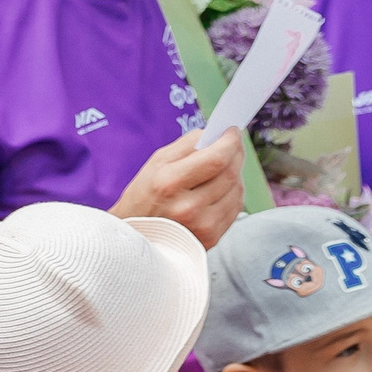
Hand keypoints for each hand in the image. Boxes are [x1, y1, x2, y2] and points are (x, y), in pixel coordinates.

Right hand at [111, 131, 244, 247]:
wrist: (134, 238)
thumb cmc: (143, 197)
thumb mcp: (156, 163)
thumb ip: (188, 144)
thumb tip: (217, 134)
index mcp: (170, 183)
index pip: (217, 159)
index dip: (230, 141)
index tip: (232, 132)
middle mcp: (187, 208)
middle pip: (230, 174)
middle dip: (236, 154)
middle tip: (232, 145)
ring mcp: (201, 227)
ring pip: (237, 191)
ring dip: (235, 175)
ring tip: (221, 170)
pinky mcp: (211, 239)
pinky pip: (235, 209)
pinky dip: (232, 195)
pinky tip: (219, 190)